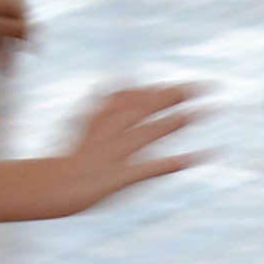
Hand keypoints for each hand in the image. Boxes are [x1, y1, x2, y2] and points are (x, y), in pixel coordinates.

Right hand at [55, 83, 208, 209]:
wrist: (55, 186)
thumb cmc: (72, 155)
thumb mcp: (86, 121)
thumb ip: (107, 100)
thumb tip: (125, 77)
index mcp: (104, 116)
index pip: (137, 96)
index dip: (160, 90)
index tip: (183, 87)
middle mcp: (112, 130)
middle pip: (149, 107)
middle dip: (178, 95)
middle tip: (208, 86)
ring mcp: (118, 152)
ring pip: (153, 131)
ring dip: (180, 120)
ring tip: (207, 111)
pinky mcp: (123, 175)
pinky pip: (154, 167)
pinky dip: (178, 162)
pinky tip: (202, 156)